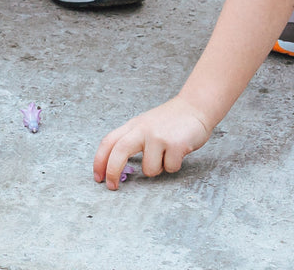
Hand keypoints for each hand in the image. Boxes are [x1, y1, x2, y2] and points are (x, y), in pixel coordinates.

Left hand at [93, 97, 212, 189]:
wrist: (196, 107)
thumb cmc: (170, 121)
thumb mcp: (146, 125)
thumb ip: (133, 140)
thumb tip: (117, 167)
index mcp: (134, 125)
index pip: (110, 141)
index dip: (99, 160)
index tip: (98, 177)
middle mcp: (143, 129)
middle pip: (119, 152)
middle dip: (112, 171)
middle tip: (112, 187)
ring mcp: (159, 136)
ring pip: (149, 170)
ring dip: (158, 169)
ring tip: (167, 154)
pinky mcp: (175, 144)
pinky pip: (169, 169)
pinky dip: (174, 165)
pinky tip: (179, 151)